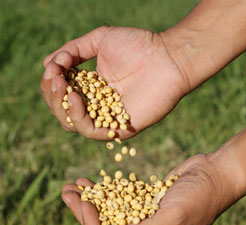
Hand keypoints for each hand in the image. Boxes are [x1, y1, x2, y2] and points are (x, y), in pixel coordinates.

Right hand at [40, 26, 189, 139]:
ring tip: (62, 86)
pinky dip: (78, 117)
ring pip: (72, 123)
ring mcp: (108, 117)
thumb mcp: (100, 40)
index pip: (62, 93)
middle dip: (52, 94)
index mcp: (92, 87)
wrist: (167, 58)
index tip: (52, 68)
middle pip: (63, 110)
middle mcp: (98, 104)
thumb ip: (74, 50)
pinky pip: (92, 132)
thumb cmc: (138, 46)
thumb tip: (48, 64)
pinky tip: (74, 98)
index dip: (52, 83)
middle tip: (54, 77)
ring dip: (60, 106)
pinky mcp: (119, 128)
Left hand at [61, 154, 233, 224]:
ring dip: (93, 200)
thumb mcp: (173, 218)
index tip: (82, 205)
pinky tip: (90, 182)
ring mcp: (148, 218)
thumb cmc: (201, 198)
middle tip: (66, 193)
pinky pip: (122, 198)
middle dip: (86, 212)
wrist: (216, 174)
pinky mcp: (147, 201)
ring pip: (112, 212)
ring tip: (72, 186)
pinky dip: (107, 191)